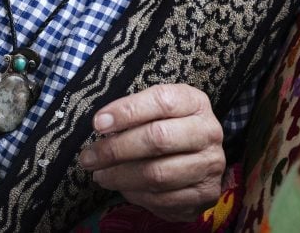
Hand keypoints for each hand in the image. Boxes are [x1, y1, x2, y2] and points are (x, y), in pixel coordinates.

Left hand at [77, 83, 224, 221]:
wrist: (198, 159)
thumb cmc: (168, 127)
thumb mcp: (155, 111)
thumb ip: (134, 113)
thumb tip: (102, 125)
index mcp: (195, 102)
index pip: (162, 101)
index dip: (127, 111)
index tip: (98, 123)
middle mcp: (208, 132)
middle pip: (158, 138)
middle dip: (116, 149)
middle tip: (89, 157)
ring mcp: (210, 165)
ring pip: (158, 173)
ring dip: (120, 176)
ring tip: (100, 174)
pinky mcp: (206, 193)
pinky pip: (163, 198)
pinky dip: (136, 195)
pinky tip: (123, 187)